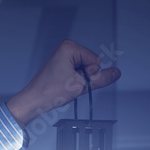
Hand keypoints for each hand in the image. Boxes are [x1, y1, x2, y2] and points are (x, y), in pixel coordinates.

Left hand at [6, 39, 120, 128]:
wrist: (33, 102)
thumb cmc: (49, 92)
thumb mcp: (81, 86)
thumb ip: (102, 78)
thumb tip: (116, 73)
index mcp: (70, 47)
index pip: (96, 60)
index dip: (89, 74)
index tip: (74, 80)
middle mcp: (66, 48)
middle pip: (91, 64)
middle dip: (84, 77)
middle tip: (68, 84)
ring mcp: (63, 57)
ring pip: (85, 70)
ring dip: (79, 80)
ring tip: (64, 85)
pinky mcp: (62, 65)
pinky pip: (78, 73)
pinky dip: (74, 81)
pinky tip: (63, 85)